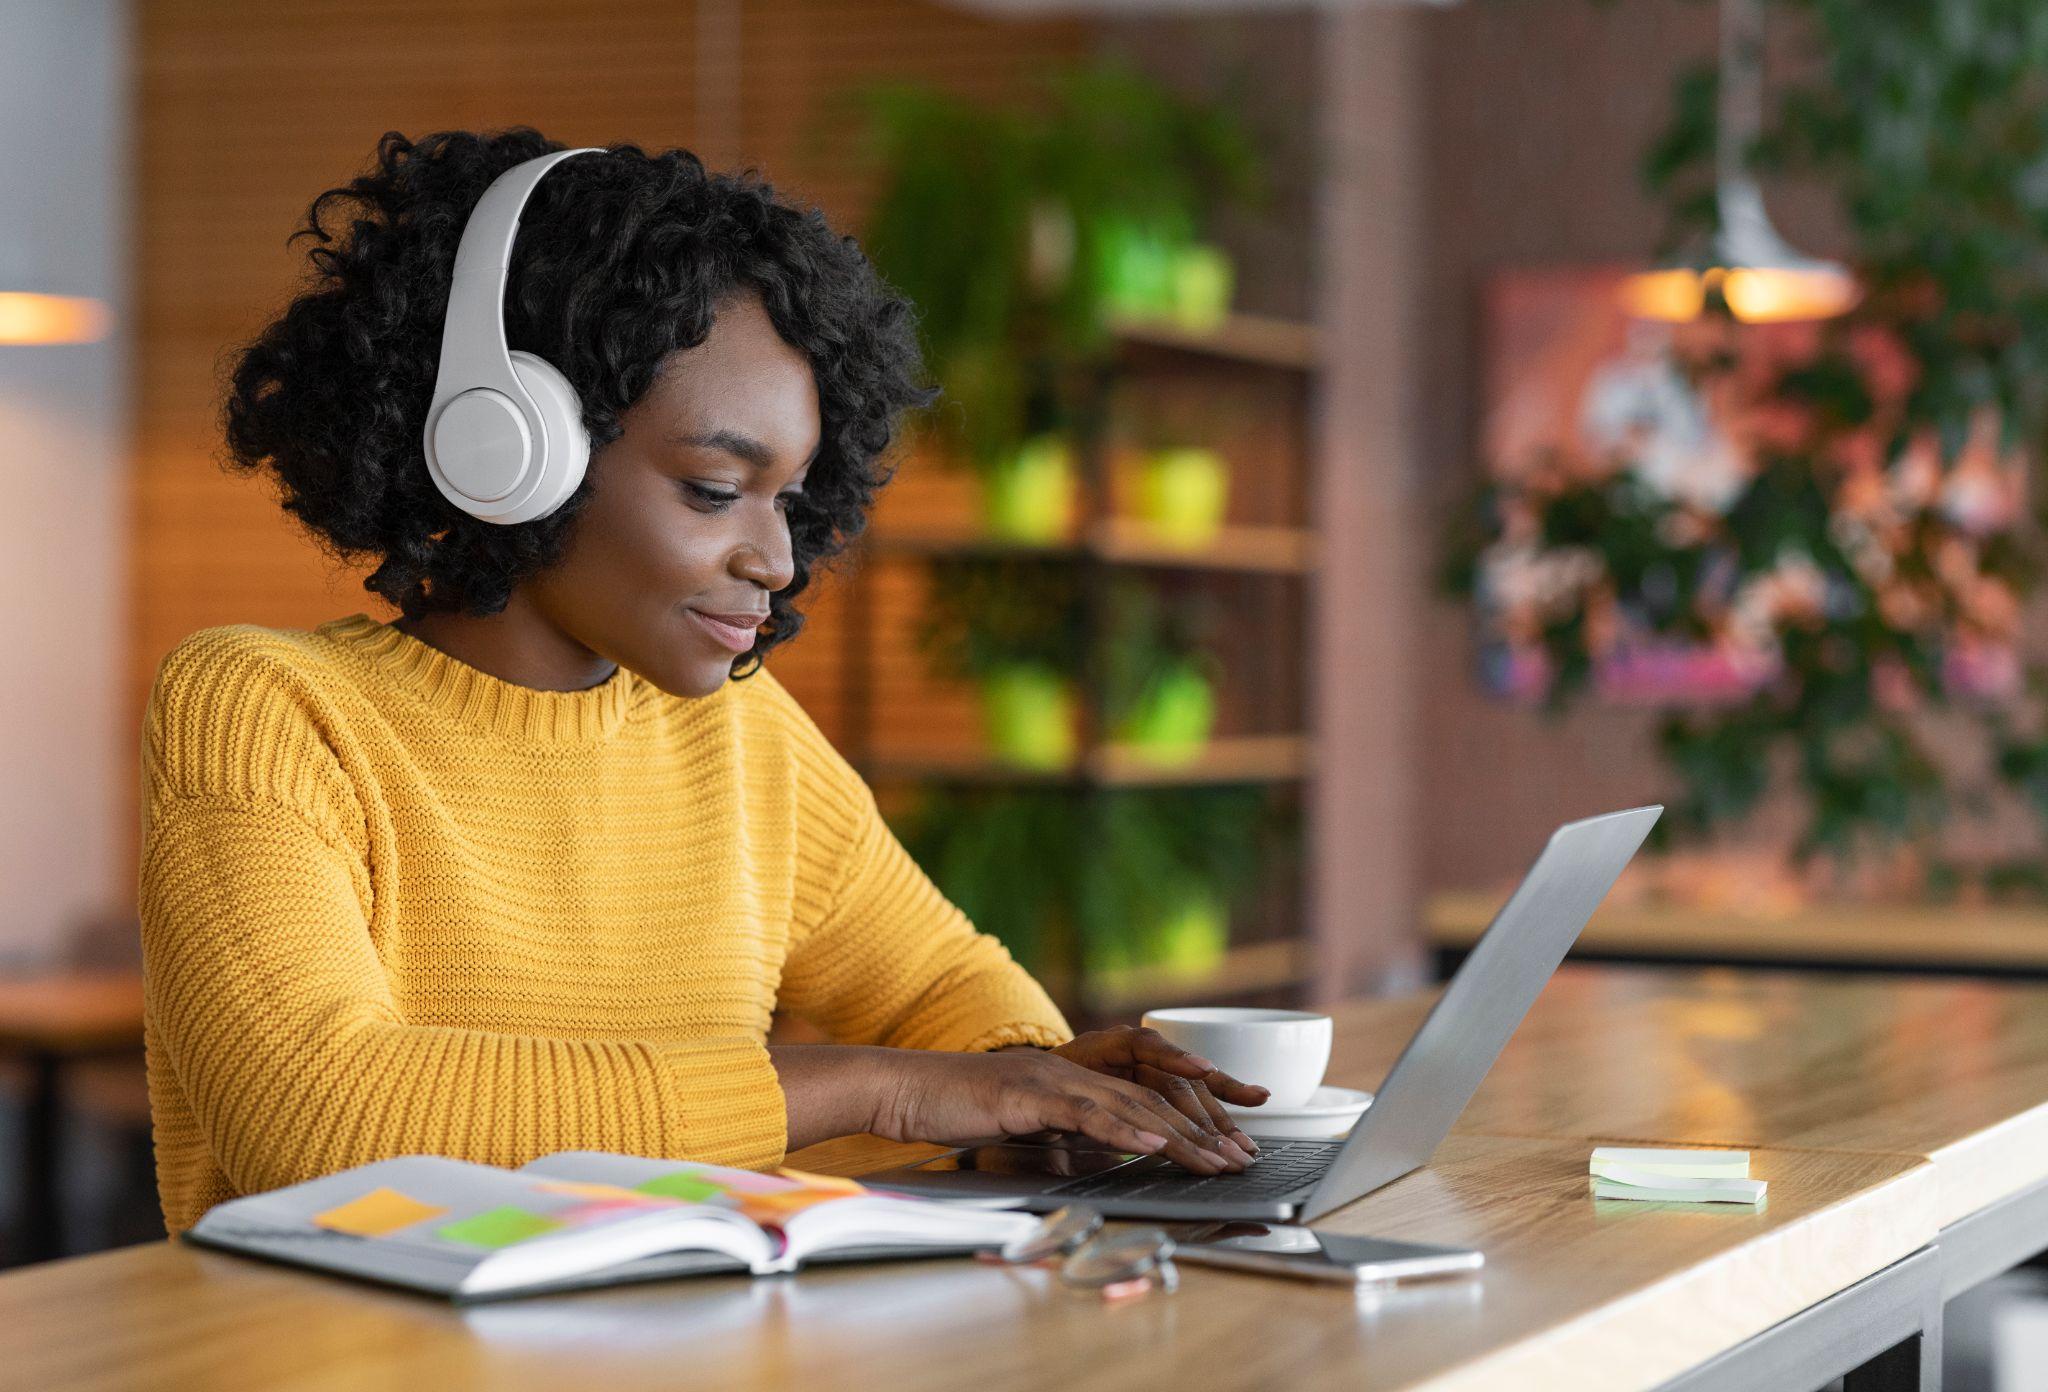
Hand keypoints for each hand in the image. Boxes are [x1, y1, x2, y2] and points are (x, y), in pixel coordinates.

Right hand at [869, 1047, 1258, 1173]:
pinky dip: (1123, 1128)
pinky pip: (1085, 1111)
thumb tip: (1092, 1162)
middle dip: (1201, 1129)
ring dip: (1177, 1134)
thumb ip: (1056, 1138)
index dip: (1188, 1121)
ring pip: (1128, 1104)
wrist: (899, 1090)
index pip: (1142, 1097)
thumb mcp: (1016, 1129)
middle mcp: (1068, 1069)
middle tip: (1242, 1156)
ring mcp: (1050, 1077)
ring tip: (1215, 1159)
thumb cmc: (950, 1111)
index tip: (1225, 1147)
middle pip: (1149, 1098)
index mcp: (1070, 1076)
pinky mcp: (1027, 1093)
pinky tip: (1153, 1142)